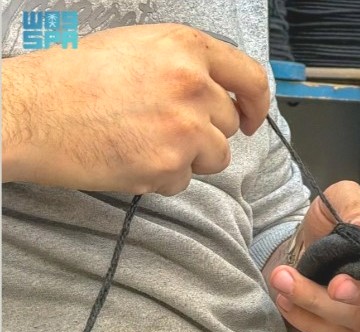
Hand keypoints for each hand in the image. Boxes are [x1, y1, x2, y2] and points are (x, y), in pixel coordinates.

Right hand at [2, 24, 268, 194]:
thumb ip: (185, 68)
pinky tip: (130, 159)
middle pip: (229, 124)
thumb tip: (218, 94)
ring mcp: (184, 128)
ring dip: (189, 158)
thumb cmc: (70, 78)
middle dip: (205, 133)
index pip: (251, 78)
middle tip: (165, 130)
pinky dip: (162, 179)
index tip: (251, 119)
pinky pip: (184, 182)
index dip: (257, 104)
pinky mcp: (167, 165)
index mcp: (186, 48)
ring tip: (145, 144)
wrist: (28, 112)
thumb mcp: (137, 49)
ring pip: (215, 157)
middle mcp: (193, 85)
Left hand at [269, 181, 359, 331]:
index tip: (342, 281)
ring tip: (285, 287)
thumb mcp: (345, 194)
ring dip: (318, 309)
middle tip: (315, 286)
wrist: (327, 235)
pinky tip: (289, 304)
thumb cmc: (346, 212)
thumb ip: (354, 206)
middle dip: (347, 298)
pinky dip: (314, 324)